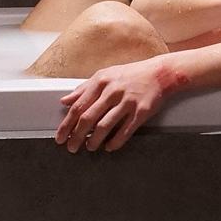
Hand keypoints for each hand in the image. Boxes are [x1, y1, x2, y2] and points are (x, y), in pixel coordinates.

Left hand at [54, 56, 179, 152]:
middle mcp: (112, 92)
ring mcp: (127, 102)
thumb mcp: (104, 76)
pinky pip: (125, 131)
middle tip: (71, 146)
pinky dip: (115, 142)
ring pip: (104, 126)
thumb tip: (64, 100)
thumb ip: (83, 89)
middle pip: (88, 118)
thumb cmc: (130, 75)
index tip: (61, 136)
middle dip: (76, 135)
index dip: (67, 124)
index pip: (78, 106)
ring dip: (94, 140)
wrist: (159, 73)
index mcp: (101, 82)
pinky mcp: (141, 112)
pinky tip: (109, 147)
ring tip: (89, 147)